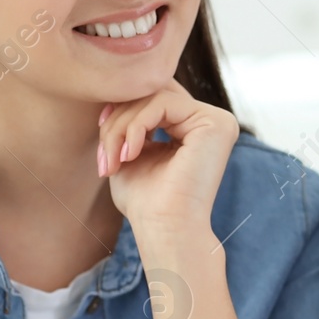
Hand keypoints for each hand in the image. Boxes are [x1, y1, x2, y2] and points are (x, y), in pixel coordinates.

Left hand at [98, 79, 237, 231]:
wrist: (164, 229)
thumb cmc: (145, 201)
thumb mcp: (130, 150)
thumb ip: (129, 120)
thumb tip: (117, 89)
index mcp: (192, 127)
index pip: (152, 98)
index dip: (122, 111)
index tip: (102, 142)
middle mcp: (209, 121)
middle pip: (153, 93)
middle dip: (119, 120)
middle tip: (104, 156)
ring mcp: (216, 120)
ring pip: (154, 96)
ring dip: (122, 126)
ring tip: (113, 160)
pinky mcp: (216, 123)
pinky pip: (163, 102)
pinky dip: (136, 126)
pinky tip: (130, 154)